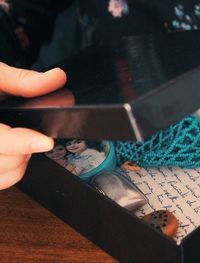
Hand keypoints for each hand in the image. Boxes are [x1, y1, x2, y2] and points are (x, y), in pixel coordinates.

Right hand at [0, 62, 66, 189]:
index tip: (45, 141)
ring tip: (18, 141)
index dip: (22, 142)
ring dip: (19, 161)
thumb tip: (55, 78)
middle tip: (31, 134)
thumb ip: (19, 80)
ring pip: (3, 177)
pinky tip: (9, 153)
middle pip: (4, 162)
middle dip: (25, 148)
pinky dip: (10, 171)